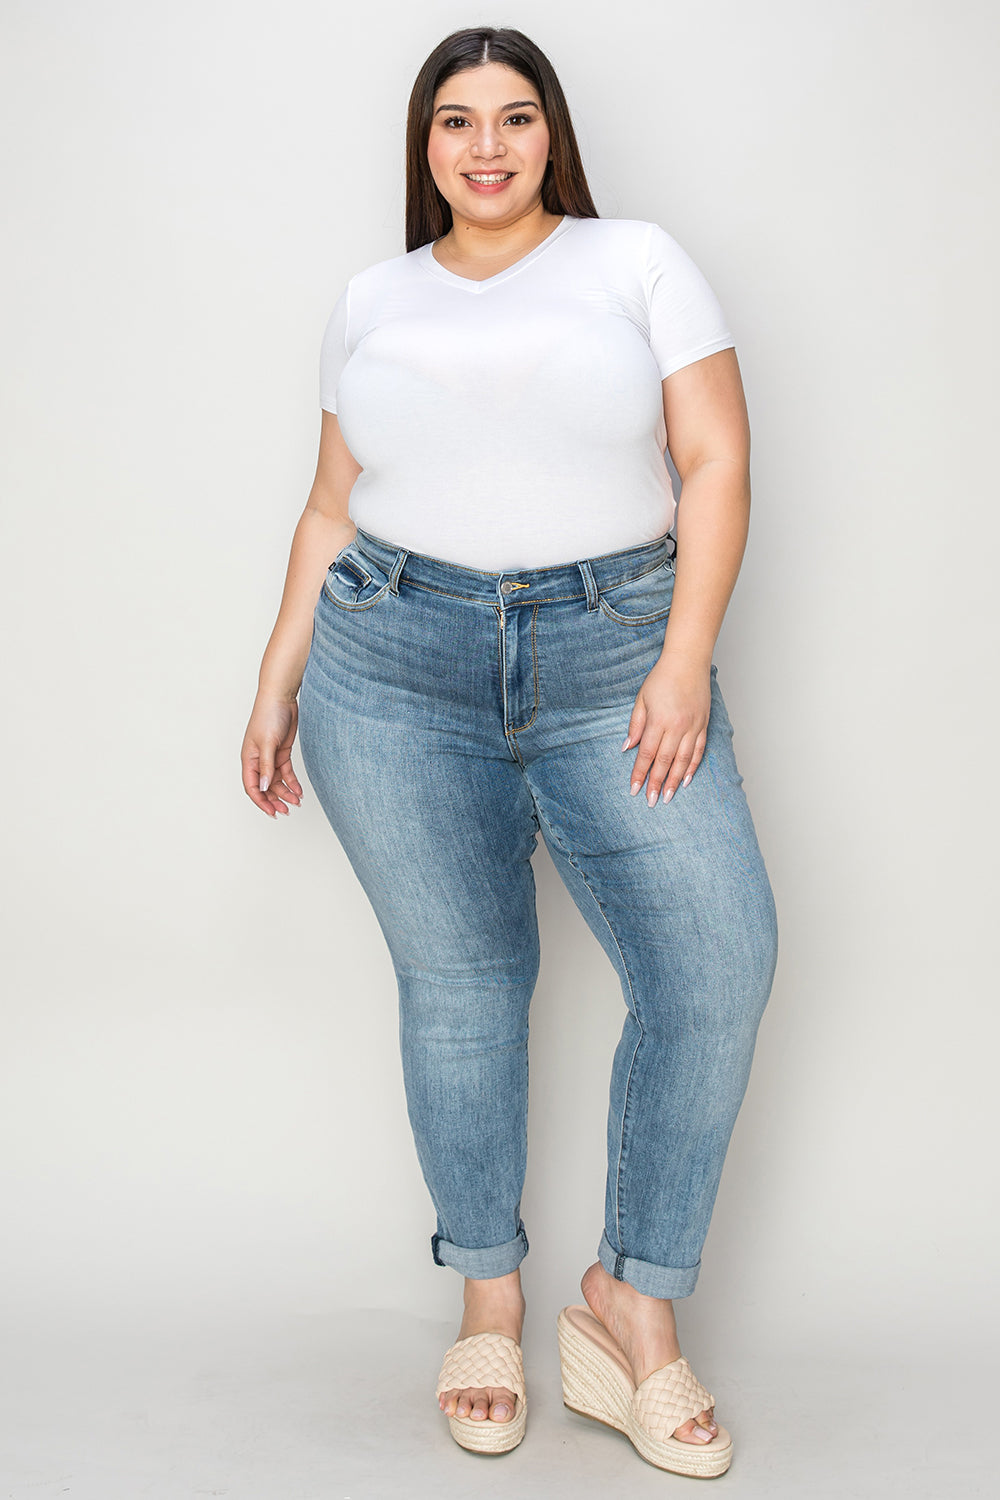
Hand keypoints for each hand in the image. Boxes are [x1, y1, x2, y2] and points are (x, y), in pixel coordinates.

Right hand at [241, 695, 303, 817]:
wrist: (281, 698)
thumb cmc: (268, 715)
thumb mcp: (267, 743)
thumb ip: (266, 766)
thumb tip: (265, 787)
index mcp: (249, 759)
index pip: (252, 786)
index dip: (261, 801)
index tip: (272, 812)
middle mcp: (258, 761)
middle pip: (265, 787)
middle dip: (275, 800)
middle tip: (286, 811)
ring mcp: (270, 757)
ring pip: (277, 782)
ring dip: (285, 793)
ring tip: (296, 802)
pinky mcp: (282, 753)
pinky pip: (286, 773)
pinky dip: (292, 783)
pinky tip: (299, 791)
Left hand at [621, 654, 711, 806]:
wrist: (688, 661)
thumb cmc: (662, 678)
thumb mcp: (641, 698)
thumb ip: (635, 725)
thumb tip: (627, 748)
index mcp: (658, 720)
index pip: (646, 754)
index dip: (639, 773)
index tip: (634, 789)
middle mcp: (677, 726)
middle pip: (664, 761)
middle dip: (656, 783)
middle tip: (651, 801)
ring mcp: (692, 727)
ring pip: (683, 760)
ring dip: (674, 781)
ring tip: (667, 797)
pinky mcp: (703, 725)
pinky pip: (699, 751)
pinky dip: (692, 767)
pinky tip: (686, 780)